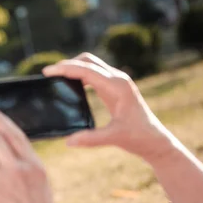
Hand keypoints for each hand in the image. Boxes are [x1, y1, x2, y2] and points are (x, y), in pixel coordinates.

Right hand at [43, 53, 174, 162]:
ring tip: (56, 78)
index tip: (47, 71)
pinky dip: (80, 75)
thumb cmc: (138, 137)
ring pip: (91, 65)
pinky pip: (94, 75)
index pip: (86, 70)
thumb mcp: (114, 138)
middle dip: (67, 64)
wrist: (155, 140)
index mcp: (117, 86)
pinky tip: (71, 85)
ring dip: (74, 67)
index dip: (65, 68)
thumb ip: (91, 139)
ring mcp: (117, 82)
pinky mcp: (115, 88)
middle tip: (49, 73)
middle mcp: (118, 79)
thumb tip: (68, 141)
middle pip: (88, 61)